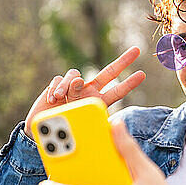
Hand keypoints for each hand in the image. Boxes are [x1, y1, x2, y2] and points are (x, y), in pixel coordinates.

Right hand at [24, 47, 144, 136]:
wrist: (43, 134)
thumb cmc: (63, 130)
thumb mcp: (77, 121)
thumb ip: (80, 102)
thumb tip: (79, 80)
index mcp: (98, 102)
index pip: (117, 91)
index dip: (129, 83)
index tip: (142, 75)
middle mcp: (89, 91)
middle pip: (108, 72)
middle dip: (123, 61)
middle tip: (136, 51)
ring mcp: (74, 87)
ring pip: (76, 75)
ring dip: (69, 85)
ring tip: (62, 98)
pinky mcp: (58, 85)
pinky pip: (60, 79)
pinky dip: (57, 88)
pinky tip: (53, 99)